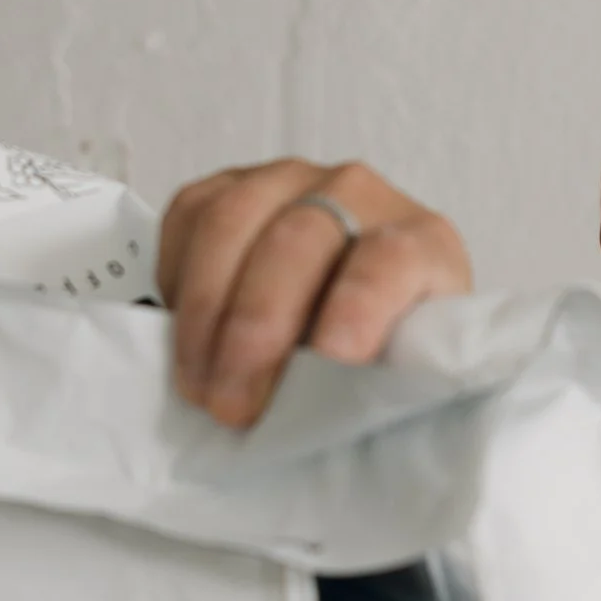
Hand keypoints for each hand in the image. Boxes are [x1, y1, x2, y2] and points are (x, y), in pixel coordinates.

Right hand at [158, 156, 469, 427]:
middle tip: (233, 405)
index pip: (391, 259)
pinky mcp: (231, 185)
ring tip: (198, 385)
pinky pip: (189, 216)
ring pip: (231, 223)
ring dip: (204, 314)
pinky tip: (188, 337)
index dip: (359, 308)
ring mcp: (289, 181)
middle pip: (297, 241)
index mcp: (421, 242)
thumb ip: (379, 383)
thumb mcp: (399, 371)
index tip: (332, 362)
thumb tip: (327, 419)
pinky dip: (178, 280)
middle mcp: (356, 195)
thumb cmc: (378, 345)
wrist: (351, 304)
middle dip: (255, 328)